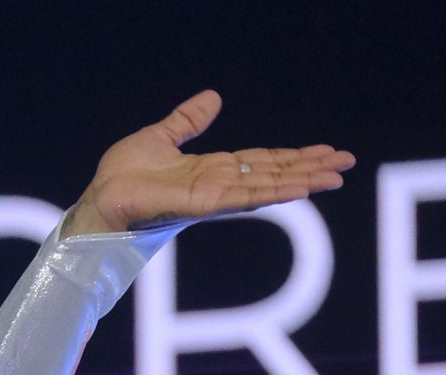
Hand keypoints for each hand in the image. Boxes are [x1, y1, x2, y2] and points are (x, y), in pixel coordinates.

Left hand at [61, 90, 355, 237]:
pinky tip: (300, 188)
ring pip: (267, 185)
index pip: (262, 161)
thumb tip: (213, 97)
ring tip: (336, 176)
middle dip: (309, 167)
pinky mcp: (202, 204)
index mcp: (211, 169)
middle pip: (273, 173)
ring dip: (302, 180)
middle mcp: (218, 184)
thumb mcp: (161, 137)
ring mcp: (213, 196)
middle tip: (347, 163)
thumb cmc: (122, 175)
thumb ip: (188, 121)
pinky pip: (244, 195)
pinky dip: (273, 191)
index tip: (325, 151)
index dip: (294, 156)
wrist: (101, 197)